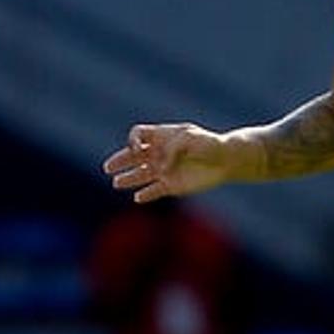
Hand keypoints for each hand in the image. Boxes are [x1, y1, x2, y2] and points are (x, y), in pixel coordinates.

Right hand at [102, 123, 231, 201]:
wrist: (225, 160)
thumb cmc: (209, 144)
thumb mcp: (190, 139)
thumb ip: (172, 150)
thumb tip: (160, 168)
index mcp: (162, 136)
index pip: (138, 135)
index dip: (133, 141)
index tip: (137, 149)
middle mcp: (159, 153)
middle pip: (133, 156)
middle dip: (120, 161)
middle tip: (108, 168)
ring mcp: (164, 170)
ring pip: (140, 175)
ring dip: (128, 179)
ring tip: (116, 183)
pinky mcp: (172, 185)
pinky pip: (154, 191)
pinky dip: (146, 195)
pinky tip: (138, 198)